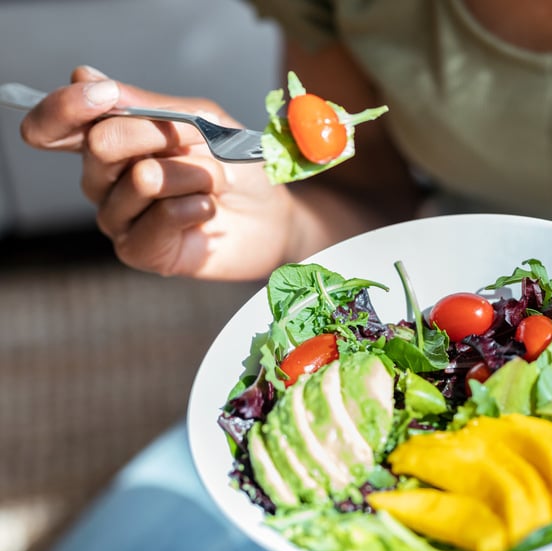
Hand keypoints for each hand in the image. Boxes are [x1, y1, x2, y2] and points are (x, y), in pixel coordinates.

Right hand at [19, 65, 294, 279]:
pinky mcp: (141, 251)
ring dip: (191, 175)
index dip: (67, 108)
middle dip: (161, 137)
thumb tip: (84, 77)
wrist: (274, 213)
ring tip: (215, 183)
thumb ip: (147, 106)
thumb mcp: (203, 122)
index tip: (104, 96)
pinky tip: (207, 210)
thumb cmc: (238, 165)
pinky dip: (192, 209)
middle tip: (199, 144)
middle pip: (100, 147)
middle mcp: (104, 180)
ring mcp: (120, 218)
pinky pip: (155, 223)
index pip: (56, 125)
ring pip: (138, 182)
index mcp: (110, 140)